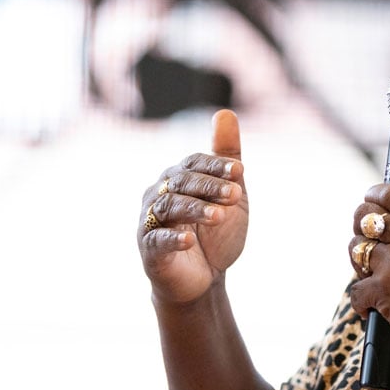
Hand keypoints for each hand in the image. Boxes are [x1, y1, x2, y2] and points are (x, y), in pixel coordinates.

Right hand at [138, 109, 248, 304]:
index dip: (216, 165)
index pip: (194, 163)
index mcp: (179, 178)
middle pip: (182, 182)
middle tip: (236, 194)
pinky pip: (157, 240)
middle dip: (210, 187)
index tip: (240, 171)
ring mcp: (151, 221)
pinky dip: (173, 239)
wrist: (206, 277)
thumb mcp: (230, 193)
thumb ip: (227, 156)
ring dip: (196, 209)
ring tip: (219, 216)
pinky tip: (189, 240)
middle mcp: (160, 193)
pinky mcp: (149, 249)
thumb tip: (225, 112)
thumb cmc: (216, 232)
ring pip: (170, 207)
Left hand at [347, 186, 389, 360]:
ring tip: (371, 273)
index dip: (375, 194)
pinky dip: (361, 301)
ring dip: (358, 261)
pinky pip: (356, 288)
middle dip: (359, 224)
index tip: (370, 199)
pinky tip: (372, 306)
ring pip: (356, 249)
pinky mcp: (383, 290)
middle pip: (366, 216)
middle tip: (366, 238)